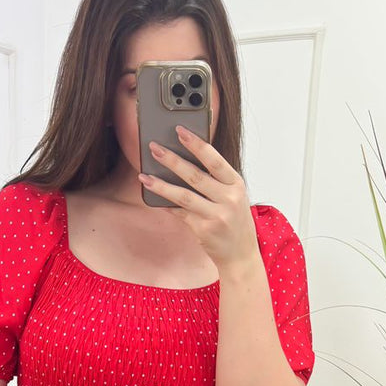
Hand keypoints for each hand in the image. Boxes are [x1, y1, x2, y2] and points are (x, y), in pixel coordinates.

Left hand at [139, 125, 257, 270]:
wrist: (241, 255)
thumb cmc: (234, 221)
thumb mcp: (233, 196)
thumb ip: (216, 180)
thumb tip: (184, 161)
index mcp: (236, 184)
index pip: (215, 159)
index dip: (196, 144)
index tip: (180, 131)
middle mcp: (229, 199)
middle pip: (195, 175)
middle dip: (172, 160)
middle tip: (154, 148)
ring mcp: (216, 216)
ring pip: (183, 196)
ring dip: (161, 185)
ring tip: (144, 176)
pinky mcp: (204, 230)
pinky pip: (180, 213)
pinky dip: (166, 205)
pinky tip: (153, 198)